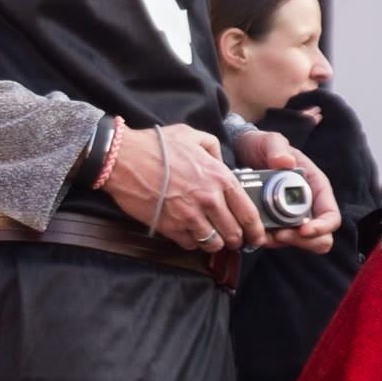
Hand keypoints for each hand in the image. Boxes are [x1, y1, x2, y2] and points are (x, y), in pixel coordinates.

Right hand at [103, 124, 262, 250]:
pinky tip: (191, 235)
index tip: (257, 237)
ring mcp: (189, 215)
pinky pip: (190, 245)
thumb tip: (221, 161)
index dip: (256, 229)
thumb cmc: (156, 145)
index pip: (247, 212)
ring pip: (213, 243)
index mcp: (219, 177)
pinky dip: (193, 243)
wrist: (123, 159)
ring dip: (215, 243)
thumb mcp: (192, 135)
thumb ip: (213, 148)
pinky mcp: (170, 227)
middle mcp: (208, 199)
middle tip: (234, 240)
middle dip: (237, 240)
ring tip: (212, 239)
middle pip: (233, 233)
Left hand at [235, 128, 340, 252]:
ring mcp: (292, 218)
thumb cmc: (261, 146)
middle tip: (278, 235)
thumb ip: (277, 148)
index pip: (331, 216)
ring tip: (260, 231)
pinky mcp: (275, 225)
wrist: (240, 154)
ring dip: (279, 242)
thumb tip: (286, 162)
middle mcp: (308, 206)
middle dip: (300, 241)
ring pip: (295, 242)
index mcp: (316, 187)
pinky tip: (252, 230)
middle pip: (318, 238)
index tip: (303, 230)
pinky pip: (275, 241)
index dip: (322, 227)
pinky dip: (265, 240)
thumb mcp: (269, 141)